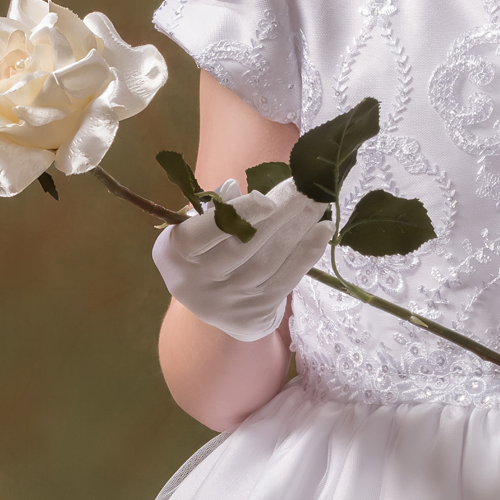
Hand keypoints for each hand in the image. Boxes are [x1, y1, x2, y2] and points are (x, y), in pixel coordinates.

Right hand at [152, 175, 332, 340]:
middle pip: (244, 245)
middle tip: (307, 189)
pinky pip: (286, 279)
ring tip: (318, 204)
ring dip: (299, 229)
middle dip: (280, 213)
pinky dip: (307, 253)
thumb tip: (234, 187)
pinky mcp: (255, 312)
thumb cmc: (204, 251)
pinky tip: (323, 231)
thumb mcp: (196, 227)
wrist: (214, 305)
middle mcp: (197, 281)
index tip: (267, 199)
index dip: (237, 216)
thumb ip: (214, 207)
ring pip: (269, 261)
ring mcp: (227, 300)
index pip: (203, 233)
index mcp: (176, 252)